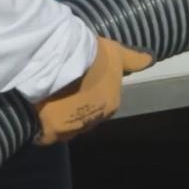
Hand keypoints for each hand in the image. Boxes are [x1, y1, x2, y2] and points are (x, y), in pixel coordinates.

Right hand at [33, 36, 152, 145]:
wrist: (61, 59)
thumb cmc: (90, 54)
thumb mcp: (116, 52)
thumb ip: (133, 59)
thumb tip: (151, 60)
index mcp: (111, 103)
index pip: (103, 105)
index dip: (90, 94)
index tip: (78, 84)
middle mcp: (95, 119)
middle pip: (85, 118)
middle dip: (76, 109)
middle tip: (62, 92)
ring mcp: (73, 128)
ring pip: (67, 128)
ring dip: (61, 120)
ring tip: (48, 103)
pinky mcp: (52, 132)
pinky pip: (47, 136)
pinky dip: (43, 130)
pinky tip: (38, 117)